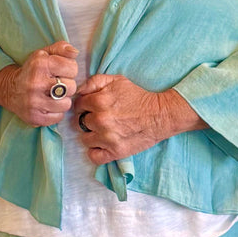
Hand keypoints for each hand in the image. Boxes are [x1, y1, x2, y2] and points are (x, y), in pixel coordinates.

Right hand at [0, 40, 77, 126]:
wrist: (10, 89)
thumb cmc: (33, 70)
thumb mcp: (44, 53)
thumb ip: (61, 48)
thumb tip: (75, 52)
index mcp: (40, 63)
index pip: (73, 68)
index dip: (70, 70)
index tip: (61, 71)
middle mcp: (36, 82)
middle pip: (71, 87)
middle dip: (67, 85)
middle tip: (57, 84)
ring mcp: (34, 102)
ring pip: (66, 104)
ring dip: (63, 100)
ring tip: (54, 96)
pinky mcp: (34, 117)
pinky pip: (58, 117)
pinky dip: (56, 112)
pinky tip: (48, 105)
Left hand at [73, 74, 205, 164]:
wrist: (159, 114)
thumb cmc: (137, 96)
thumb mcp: (116, 80)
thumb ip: (94, 81)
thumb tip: (78, 91)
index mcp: (99, 101)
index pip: (78, 105)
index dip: (84, 105)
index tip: (90, 107)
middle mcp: (100, 120)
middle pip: (80, 122)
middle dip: (88, 119)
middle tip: (99, 118)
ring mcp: (107, 138)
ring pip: (85, 139)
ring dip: (92, 135)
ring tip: (103, 131)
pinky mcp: (115, 152)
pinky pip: (93, 156)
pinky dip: (96, 152)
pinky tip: (102, 145)